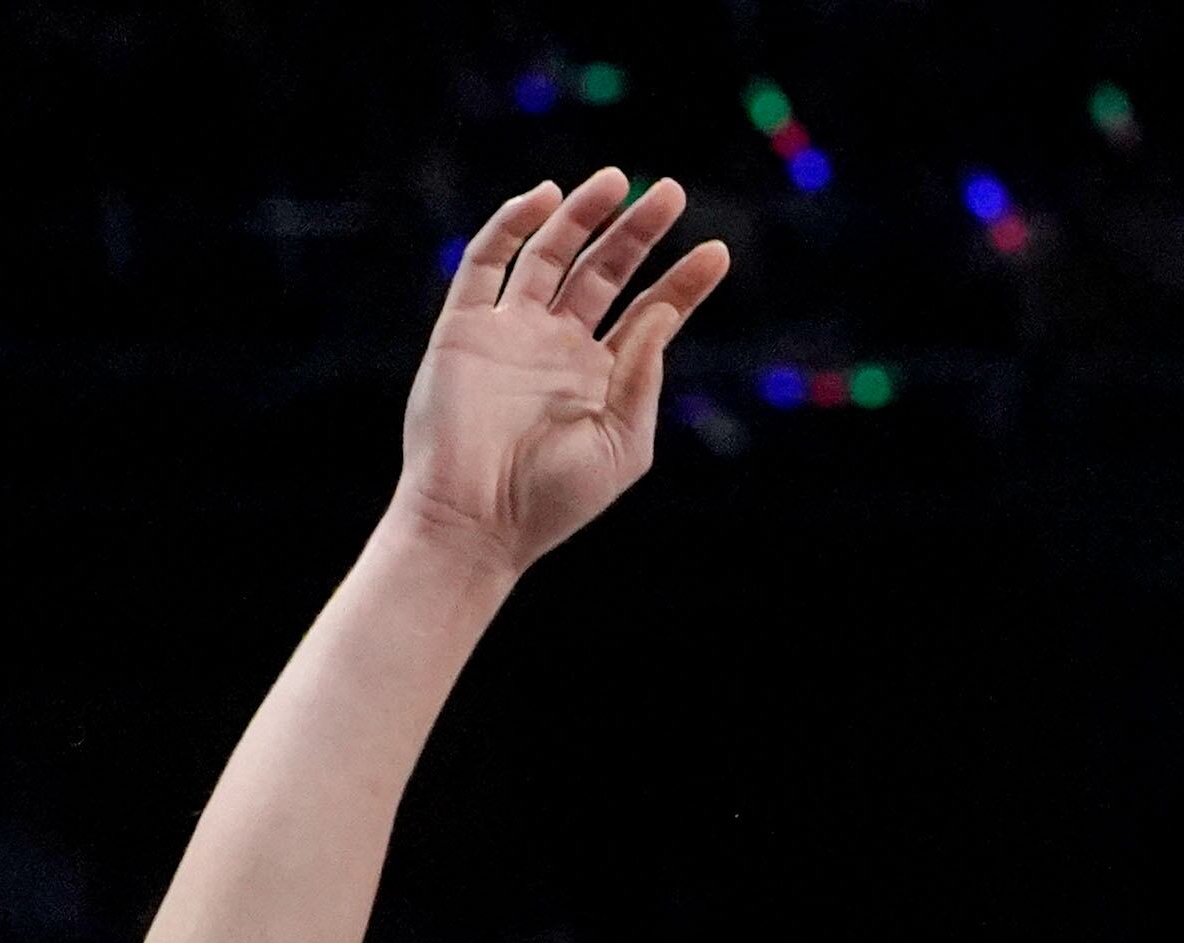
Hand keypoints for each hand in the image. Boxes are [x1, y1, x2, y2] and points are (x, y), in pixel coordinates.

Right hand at [392, 169, 733, 575]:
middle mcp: (558, 345)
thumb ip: (643, 376)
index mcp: (602, 376)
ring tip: (616, 180)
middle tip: (672, 192)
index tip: (718, 252)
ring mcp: (511, 331)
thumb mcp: (622, 442)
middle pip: (603, 271)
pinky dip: (511, 226)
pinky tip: (545, 199)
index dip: (683, 283)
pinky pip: (485, 263)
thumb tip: (663, 312)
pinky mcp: (465, 327)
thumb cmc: (555, 498)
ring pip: (550, 255)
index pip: (649, 313)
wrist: (478, 521)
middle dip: (637, 232)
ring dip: (581, 216)